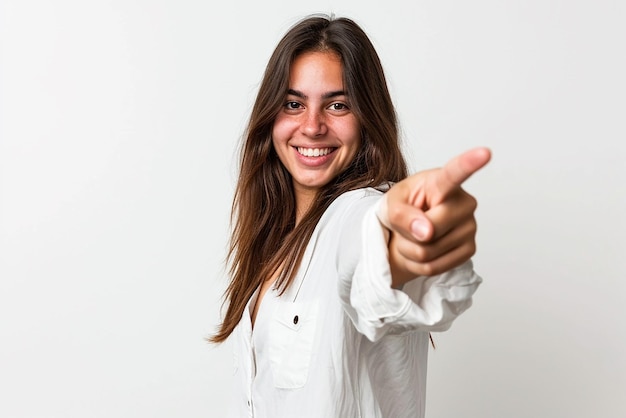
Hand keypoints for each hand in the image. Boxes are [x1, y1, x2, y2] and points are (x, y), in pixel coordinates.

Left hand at [381, 147, 491, 284]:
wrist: (408, 231)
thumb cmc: (403, 207)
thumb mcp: (391, 205)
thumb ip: (402, 214)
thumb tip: (426, 233)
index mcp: (442, 182)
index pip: (456, 172)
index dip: (470, 163)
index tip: (484, 152)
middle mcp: (464, 203)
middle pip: (431, 229)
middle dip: (409, 234)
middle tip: (407, 226)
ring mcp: (470, 227)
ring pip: (428, 252)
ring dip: (410, 250)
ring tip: (414, 237)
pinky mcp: (469, 250)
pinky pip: (434, 267)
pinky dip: (418, 264)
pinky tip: (422, 250)